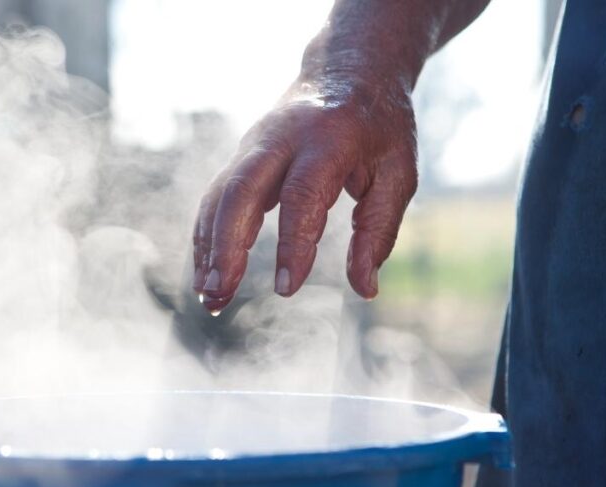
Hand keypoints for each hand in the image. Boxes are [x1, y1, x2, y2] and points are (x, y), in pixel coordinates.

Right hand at [192, 75, 418, 313]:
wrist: (349, 69)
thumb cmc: (380, 128)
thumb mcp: (398, 173)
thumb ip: (378, 231)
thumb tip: (365, 289)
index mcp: (327, 139)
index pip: (302, 195)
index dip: (292, 243)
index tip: (286, 289)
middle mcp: (280, 138)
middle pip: (240, 190)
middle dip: (225, 245)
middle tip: (219, 294)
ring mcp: (254, 144)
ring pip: (219, 195)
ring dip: (208, 247)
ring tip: (209, 298)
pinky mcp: (242, 156)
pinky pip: (215, 197)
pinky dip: (207, 236)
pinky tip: (207, 275)